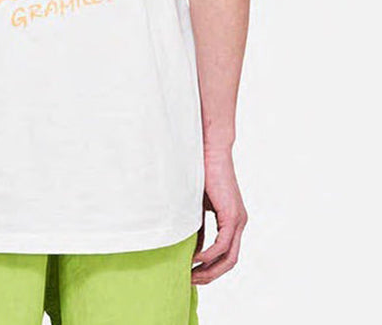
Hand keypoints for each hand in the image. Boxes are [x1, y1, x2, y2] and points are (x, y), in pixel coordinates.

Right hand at [192, 146, 247, 284]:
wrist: (210, 150)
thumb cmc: (202, 172)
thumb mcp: (198, 206)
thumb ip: (198, 228)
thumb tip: (194, 251)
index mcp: (233, 220)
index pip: (226, 254)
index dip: (211, 268)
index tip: (192, 274)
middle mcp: (239, 223)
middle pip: (230, 262)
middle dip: (211, 275)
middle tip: (191, 281)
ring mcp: (238, 220)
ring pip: (229, 258)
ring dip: (210, 270)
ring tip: (192, 275)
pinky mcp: (232, 215)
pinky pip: (223, 244)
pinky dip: (210, 255)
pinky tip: (195, 259)